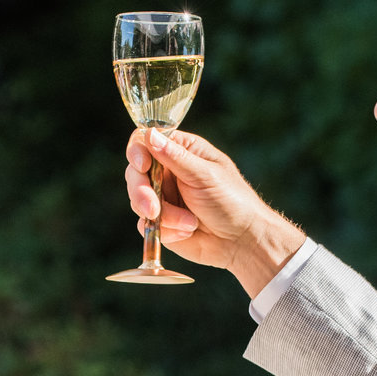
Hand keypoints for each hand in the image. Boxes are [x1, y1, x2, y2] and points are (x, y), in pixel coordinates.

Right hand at [122, 129, 306, 296]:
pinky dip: (166, 230)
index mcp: (181, 151)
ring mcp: (162, 197)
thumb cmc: (232, 201)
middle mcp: (168, 172)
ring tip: (190, 224)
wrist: (241, 241)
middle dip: (141, 191)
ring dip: (162, 215)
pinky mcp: (161, 222)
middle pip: (134, 173)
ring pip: (137, 201)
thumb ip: (175, 157)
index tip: (142, 165)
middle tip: (153, 209)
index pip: (145, 141)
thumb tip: (150, 134)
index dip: (137, 152)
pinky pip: (145, 224)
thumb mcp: (205, 175)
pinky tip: (188, 232)